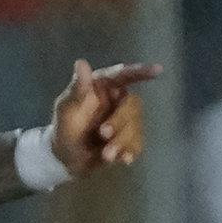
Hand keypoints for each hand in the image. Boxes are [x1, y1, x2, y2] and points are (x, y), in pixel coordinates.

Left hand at [48, 58, 163, 178]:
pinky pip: (138, 142)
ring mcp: (124, 119)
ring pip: (136, 125)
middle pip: (132, 104)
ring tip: (106, 155)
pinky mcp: (129, 138)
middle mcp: (116, 100)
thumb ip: (77, 88)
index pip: (123, 75)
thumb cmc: (63, 129)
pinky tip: (123, 159)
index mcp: (101, 86)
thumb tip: (81, 62)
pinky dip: (130, 150)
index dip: (140, 72)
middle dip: (120, 121)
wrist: (66, 160)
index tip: (157, 71)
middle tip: (103, 134)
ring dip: (122, 140)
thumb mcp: (66, 109)